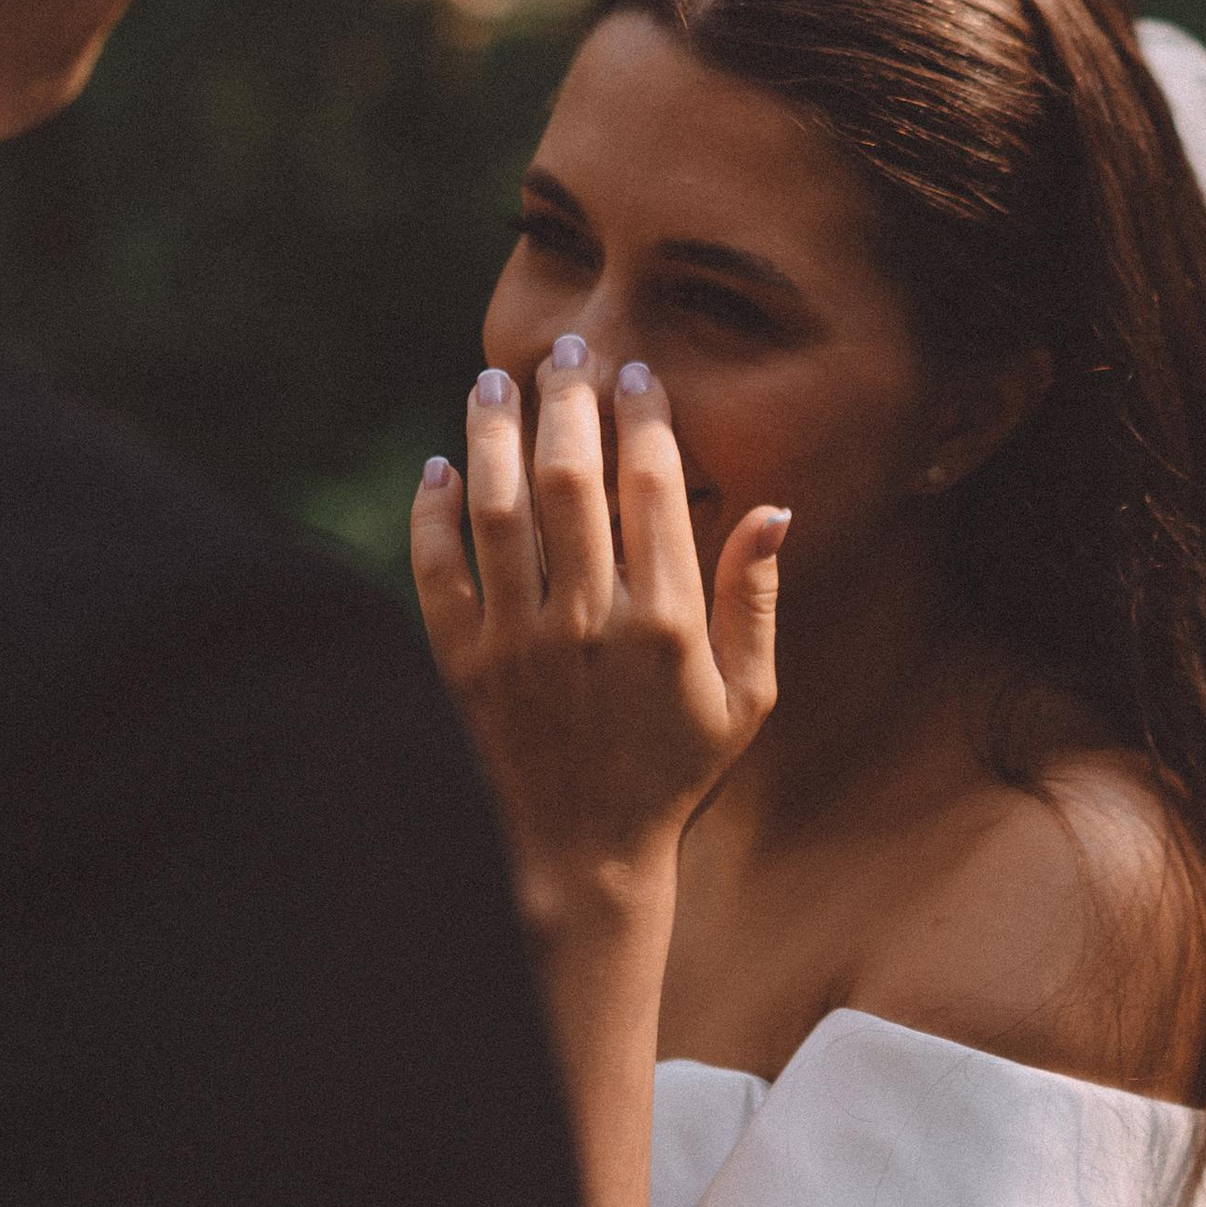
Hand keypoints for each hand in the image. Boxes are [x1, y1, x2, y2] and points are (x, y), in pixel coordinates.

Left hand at [411, 348, 783, 906]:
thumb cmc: (678, 768)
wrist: (590, 854)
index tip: (637, 375)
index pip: (652, 489)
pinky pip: (437, 572)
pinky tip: (439, 467)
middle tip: (566, 351)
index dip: (644, 420)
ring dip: (492, 435)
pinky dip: (431, 514)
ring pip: (497, 510)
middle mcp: (589, 624)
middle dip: (568, 402)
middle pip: (571, 480)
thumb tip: (774, 508)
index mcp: (666, 623)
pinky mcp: (465, 667)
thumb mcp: (746, 696)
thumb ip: (754, 599)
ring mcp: (519, 644)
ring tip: (493, 382)